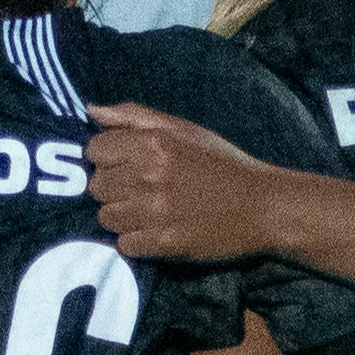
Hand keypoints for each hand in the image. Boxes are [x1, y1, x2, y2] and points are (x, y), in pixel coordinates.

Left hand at [85, 100, 274, 260]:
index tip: (126, 164)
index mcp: (153, 142)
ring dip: (122, 216)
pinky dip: (137, 241)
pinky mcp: (165, 242)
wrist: (263, 205)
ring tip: (147, 211)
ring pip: (106, 217)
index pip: (94, 150)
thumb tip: (92, 110)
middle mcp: (149, 175)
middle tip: (140, 189)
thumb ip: (134, 116)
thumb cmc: (221, 163)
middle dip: (113, 187)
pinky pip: (125, 244)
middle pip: (96, 186)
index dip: (107, 157)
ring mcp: (156, 211)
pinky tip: (156, 230)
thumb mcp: (183, 128)